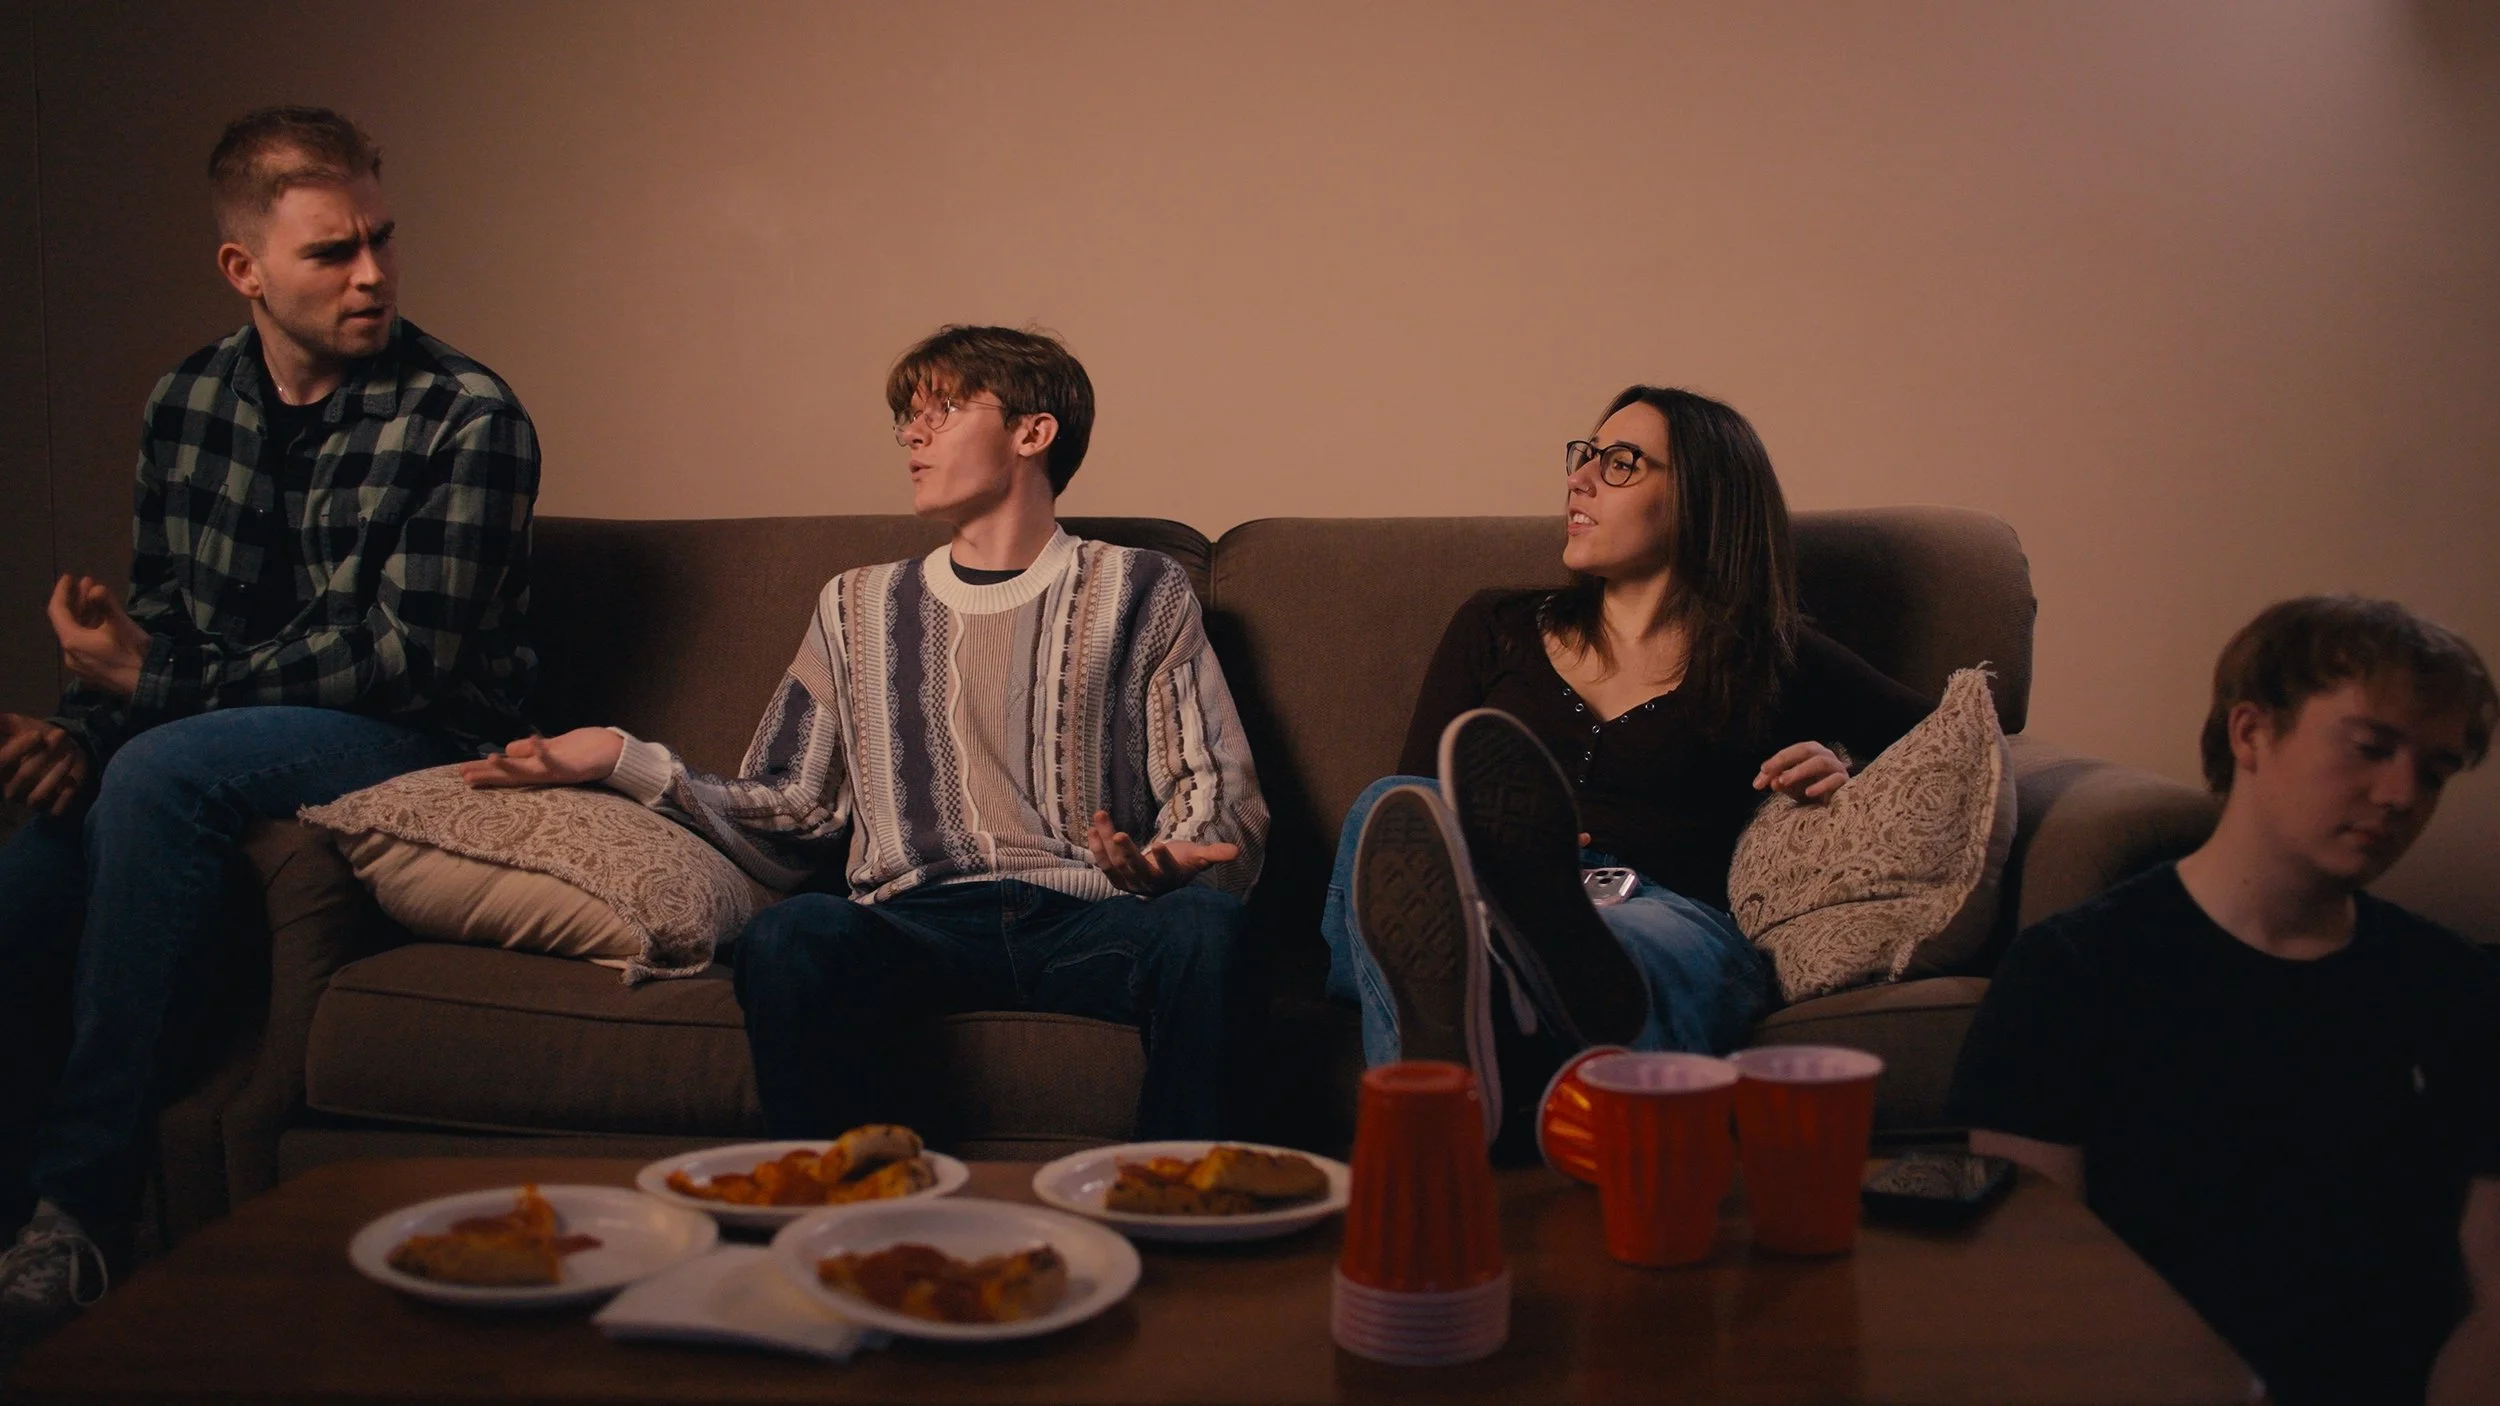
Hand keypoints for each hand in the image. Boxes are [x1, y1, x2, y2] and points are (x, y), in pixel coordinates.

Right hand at [0, 713, 91, 815]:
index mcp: (2, 769)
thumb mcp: (21, 725)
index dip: (18, 748)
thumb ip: (4, 723)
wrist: (68, 749)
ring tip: (71, 752)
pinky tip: (72, 781)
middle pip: (24, 776)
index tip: (38, 734)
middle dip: (44, 754)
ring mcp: (29, 799)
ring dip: (57, 772)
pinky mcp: (50, 807)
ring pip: (37, 795)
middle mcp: (10, 788)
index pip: (1, 762)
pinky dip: (65, 796)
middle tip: (60, 735)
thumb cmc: (40, 737)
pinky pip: (55, 810)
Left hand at [47, 575, 148, 698]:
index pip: (58, 611)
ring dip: (85, 615)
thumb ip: (104, 603)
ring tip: (97, 598)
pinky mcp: (91, 671)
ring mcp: (79, 665)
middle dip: (77, 601)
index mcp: (72, 641)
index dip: (62, 591)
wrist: (147, 684)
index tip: (70, 576)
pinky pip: (84, 646)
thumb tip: (95, 588)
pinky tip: (102, 622)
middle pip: (67, 623)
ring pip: (77, 634)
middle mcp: (70, 654)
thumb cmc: (132, 652)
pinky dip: (90, 630)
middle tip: (88, 582)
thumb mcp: (120, 624)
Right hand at [456, 728, 624, 788]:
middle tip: (464, 776)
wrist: (617, 755)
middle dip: (488, 775)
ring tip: (488, 760)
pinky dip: (544, 750)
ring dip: (509, 766)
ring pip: (529, 771)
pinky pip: (556, 760)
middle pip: (511, 775)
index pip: (507, 771)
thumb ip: (530, 751)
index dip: (485, 772)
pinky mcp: (573, 767)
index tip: (460, 774)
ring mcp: (558, 772)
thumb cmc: (584, 750)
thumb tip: (506, 750)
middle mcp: (545, 775)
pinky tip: (534, 739)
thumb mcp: (552, 747)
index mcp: (538, 770)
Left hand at [1086, 809, 1238, 895]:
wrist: (1163, 878)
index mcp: (1170, 878)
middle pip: (1136, 868)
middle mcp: (1148, 883)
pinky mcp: (1115, 877)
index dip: (1164, 859)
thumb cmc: (1181, 863)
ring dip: (1105, 840)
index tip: (1161, 844)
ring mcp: (1129, 882)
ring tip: (1100, 815)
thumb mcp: (1198, 856)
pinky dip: (1096, 847)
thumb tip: (1236, 851)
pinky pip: (1103, 863)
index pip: (1167, 870)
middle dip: (1126, 852)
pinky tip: (1092, 828)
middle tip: (1118, 834)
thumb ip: (1215, 853)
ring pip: (1115, 862)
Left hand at [1755, 741, 1848, 799]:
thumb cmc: (1809, 792)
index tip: (1757, 782)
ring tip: (1783, 781)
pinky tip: (1808, 793)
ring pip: (1820, 762)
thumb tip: (1773, 782)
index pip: (1789, 753)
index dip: (1773, 764)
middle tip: (1766, 771)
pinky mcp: (1845, 782)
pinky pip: (1835, 780)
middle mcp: (1824, 755)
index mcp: (1809, 753)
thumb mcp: (1790, 787)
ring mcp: (1837, 767)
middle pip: (1805, 749)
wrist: (1831, 807)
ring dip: (1800, 770)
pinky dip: (1821, 785)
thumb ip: (1780, 782)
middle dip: (1784, 759)